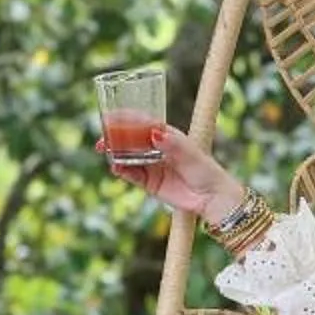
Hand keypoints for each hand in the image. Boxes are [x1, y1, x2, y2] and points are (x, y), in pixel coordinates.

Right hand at [109, 120, 242, 221]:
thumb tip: (155, 132)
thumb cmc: (206, 171)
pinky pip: (131, 174)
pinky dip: (122, 170)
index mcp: (168, 136)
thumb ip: (172, 144)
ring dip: (115, 152)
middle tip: (103, 136)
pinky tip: (116, 167)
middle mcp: (157, 149)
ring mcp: (152, 166)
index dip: (127, 118)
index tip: (112, 115)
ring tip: (105, 150)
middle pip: (131, 139)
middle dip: (115, 136)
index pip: (144, 123)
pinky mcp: (149, 183)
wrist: (211, 199)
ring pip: (128, 156)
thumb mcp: (191, 154)